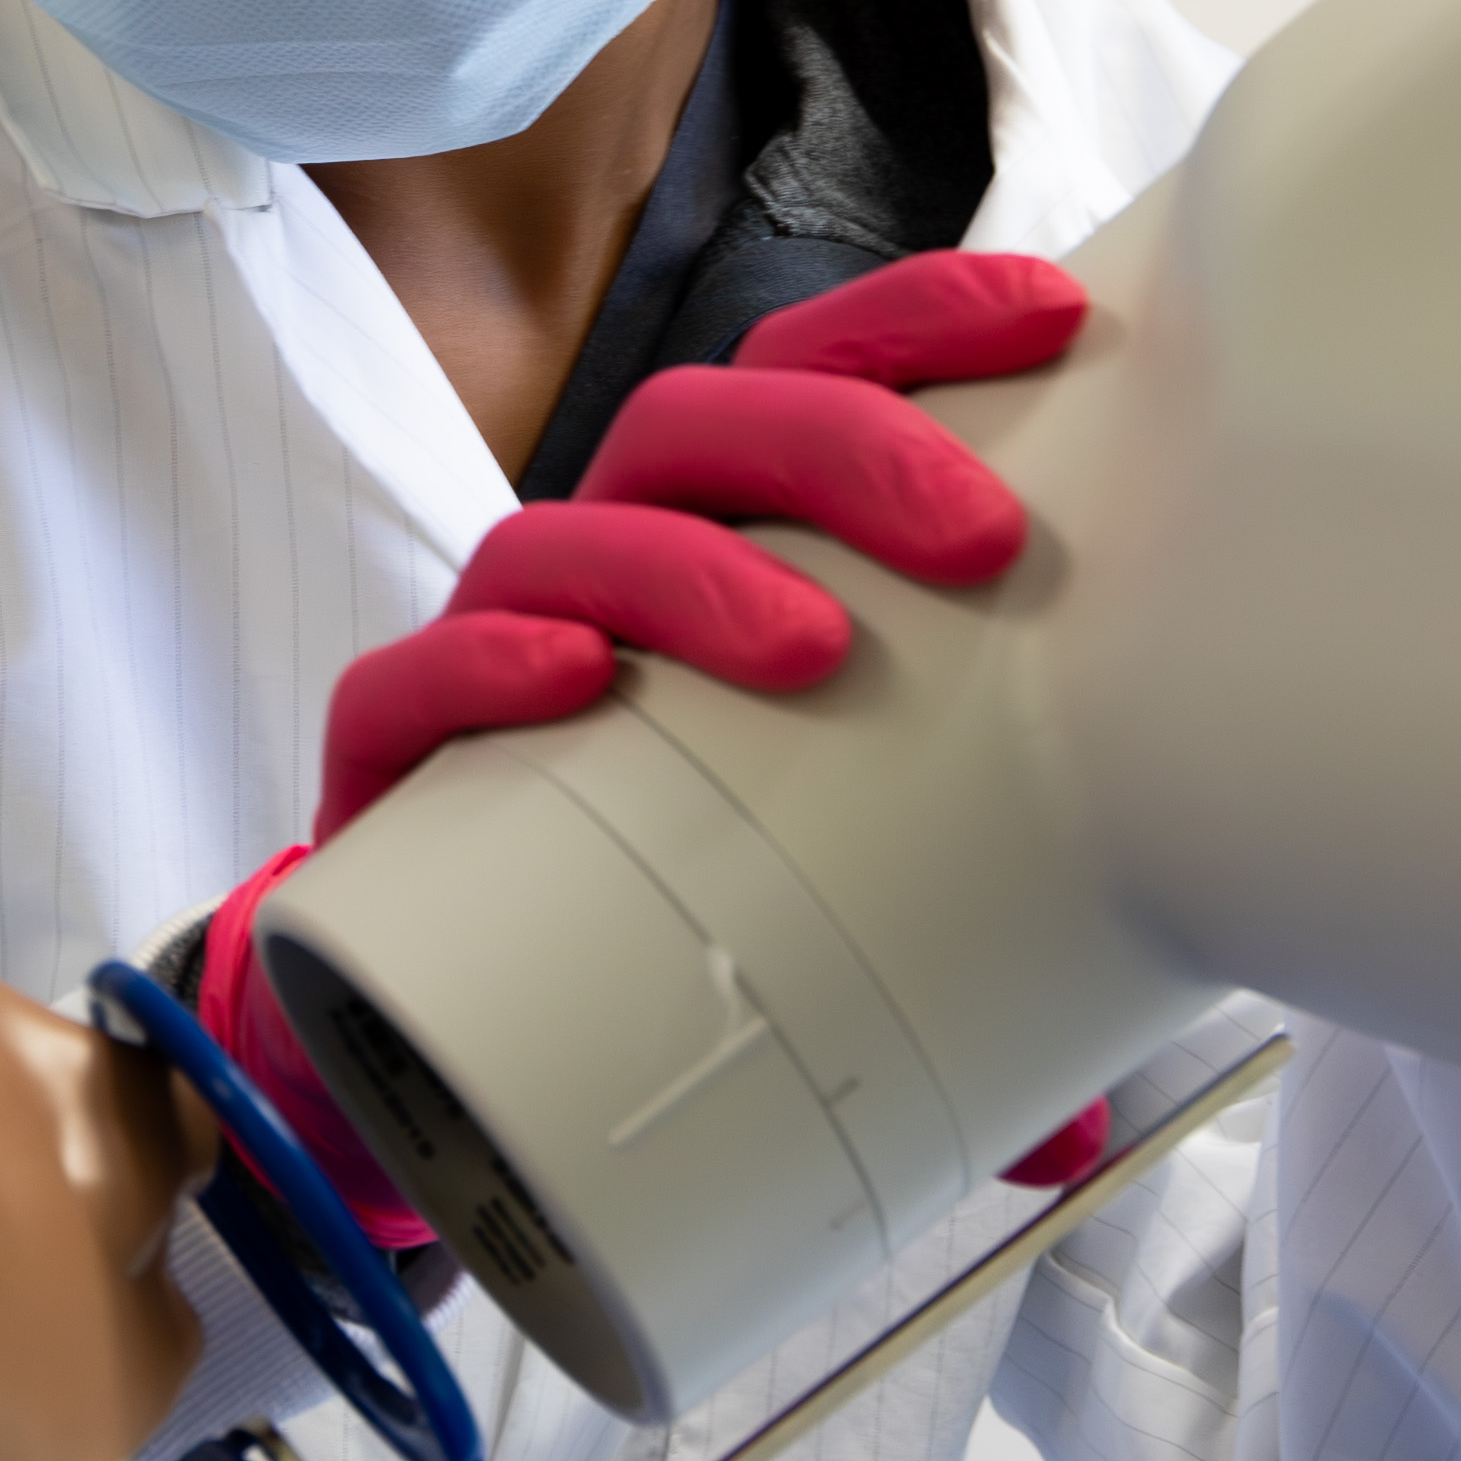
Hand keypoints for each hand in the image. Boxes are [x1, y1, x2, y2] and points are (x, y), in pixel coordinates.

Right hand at [201, 250, 1106, 1240]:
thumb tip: (1077, 1143)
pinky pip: (417, 682)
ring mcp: (484, 653)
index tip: (1053, 318)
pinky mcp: (383, 763)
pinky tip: (575, 681)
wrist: (408, 1041)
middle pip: (702, 427)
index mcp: (714, 546)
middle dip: (844, 447)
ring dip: (695, 566)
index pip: (807, 376)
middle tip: (980, 537)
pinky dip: (493, 662)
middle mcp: (598, 566)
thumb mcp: (806, 921)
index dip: (917, 324)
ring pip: (570, 537)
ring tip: (812, 647)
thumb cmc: (643, 911)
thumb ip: (933, 1009)